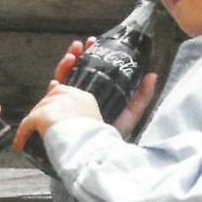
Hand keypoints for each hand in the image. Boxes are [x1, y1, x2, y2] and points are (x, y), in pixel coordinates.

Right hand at [14, 36, 158, 146]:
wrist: (95, 159)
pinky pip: (48, 102)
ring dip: (63, 67)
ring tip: (71, 56)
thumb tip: (152, 75)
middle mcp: (75, 100)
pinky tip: (55, 83)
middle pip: (72, 73)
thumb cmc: (108, 139)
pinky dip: (51, 91)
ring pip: (60, 82)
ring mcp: (63, 108)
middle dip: (75, 57)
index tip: (93, 42)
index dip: (89, 55)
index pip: (87, 71)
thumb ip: (141, 97)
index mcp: (90, 96)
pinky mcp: (53, 118)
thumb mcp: (129, 115)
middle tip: (79, 45)